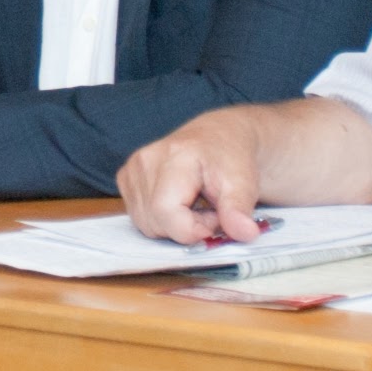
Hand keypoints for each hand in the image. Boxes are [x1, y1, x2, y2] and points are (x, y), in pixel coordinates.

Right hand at [116, 111, 271, 245]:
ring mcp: (131, 168)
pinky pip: (139, 217)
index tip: (217, 218)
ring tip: (194, 204)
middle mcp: (145, 160)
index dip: (194, 228)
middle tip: (209, 209)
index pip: (167, 213)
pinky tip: (178, 201)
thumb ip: (239, 209)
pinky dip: (161, 218)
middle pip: (155, 223)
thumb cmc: (231, 159)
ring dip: (174, 224)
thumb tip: (246, 234)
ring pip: (145, 224)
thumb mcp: (244, 182)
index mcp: (173, 155)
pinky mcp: (125, 177)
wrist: (219, 136)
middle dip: (186, 227)